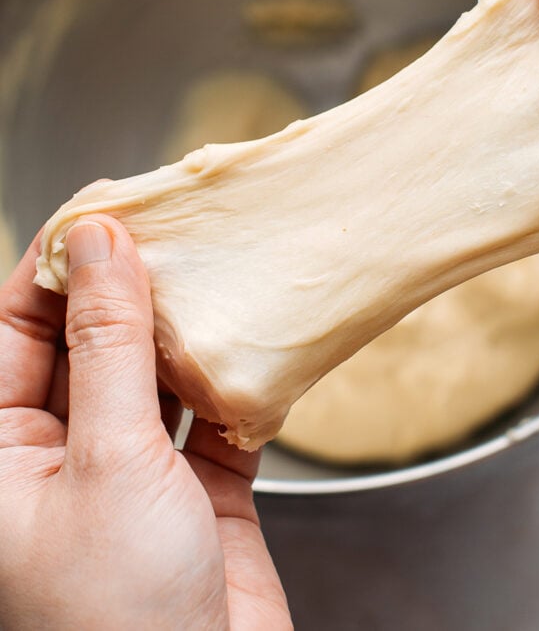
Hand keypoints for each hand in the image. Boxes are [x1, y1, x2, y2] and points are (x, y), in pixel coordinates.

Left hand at [0, 217, 290, 629]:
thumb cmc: (122, 620)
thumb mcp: (109, 461)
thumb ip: (108, 347)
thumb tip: (101, 246)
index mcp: (2, 456)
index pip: (16, 331)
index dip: (56, 266)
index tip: (106, 208)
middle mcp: (60, 459)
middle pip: (88, 345)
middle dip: (129, 289)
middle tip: (174, 228)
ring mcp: (131, 473)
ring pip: (152, 375)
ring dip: (185, 332)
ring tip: (217, 274)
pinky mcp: (195, 492)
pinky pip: (210, 416)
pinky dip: (234, 386)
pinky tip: (254, 353)